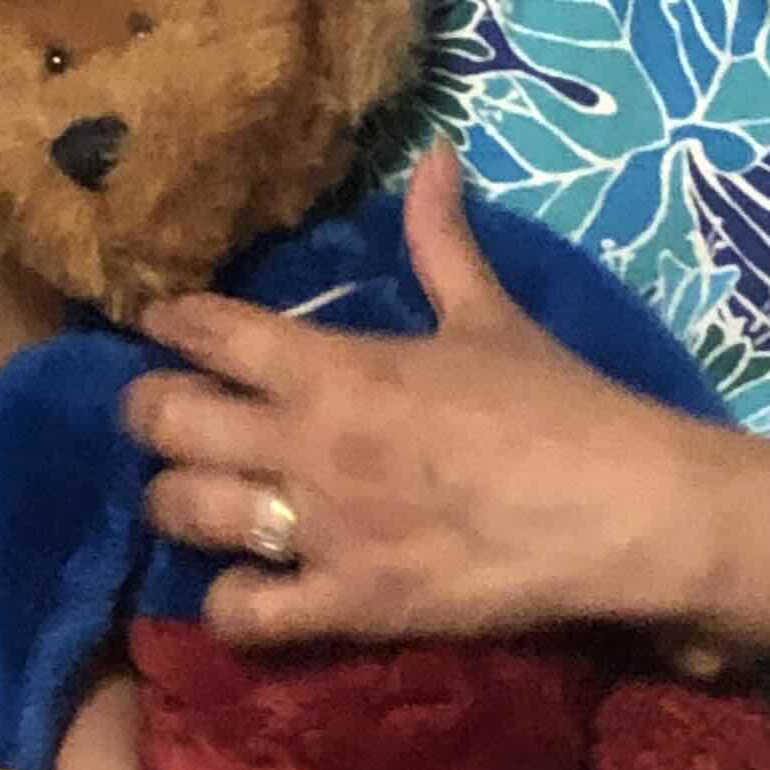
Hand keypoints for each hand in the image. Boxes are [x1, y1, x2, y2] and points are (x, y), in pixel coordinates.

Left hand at [123, 148, 709, 647]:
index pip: (211, 330)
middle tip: (162, 415)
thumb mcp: (490, 315)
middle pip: (166, 421)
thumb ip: (442, 240)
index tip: (162, 323)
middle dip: (149, 413)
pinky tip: (244, 588)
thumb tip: (438, 156)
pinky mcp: (346, 605)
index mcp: (334, 365)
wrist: (620, 509)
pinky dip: (227, 603)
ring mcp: (318, 529)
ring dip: (174, 503)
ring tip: (190, 497)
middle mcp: (304, 442)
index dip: (171, 322)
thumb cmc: (558, 405)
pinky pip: (242, 613)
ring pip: (183, 512)